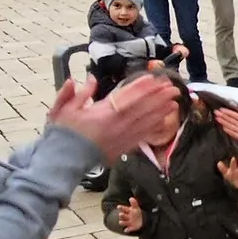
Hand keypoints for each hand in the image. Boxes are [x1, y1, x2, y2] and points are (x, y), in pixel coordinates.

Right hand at [59, 69, 179, 156]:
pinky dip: (153, 128)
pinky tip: (163, 122)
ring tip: (174, 102)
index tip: (154, 79)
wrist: (64, 160)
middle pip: (142, 109)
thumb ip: (78, 92)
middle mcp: (116, 125)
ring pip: (146, 122)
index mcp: (103, 113)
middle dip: (158, 97)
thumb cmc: (63, 133)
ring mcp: (121, 138)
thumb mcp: (63, 108)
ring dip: (160, 111)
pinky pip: (142, 136)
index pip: (127, 97)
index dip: (142, 87)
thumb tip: (90, 78)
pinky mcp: (123, 148)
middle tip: (173, 87)